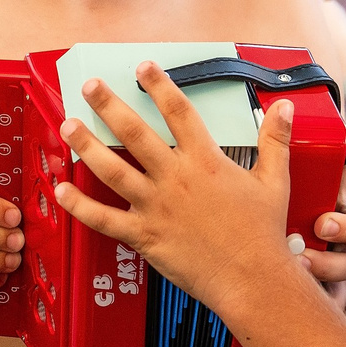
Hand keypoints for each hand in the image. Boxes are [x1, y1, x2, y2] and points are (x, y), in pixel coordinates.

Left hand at [53, 64, 307, 311]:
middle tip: (89, 85)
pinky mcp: (144, 236)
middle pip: (135, 133)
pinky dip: (79, 206)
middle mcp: (175, 178)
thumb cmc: (263, 233)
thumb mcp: (275, 180)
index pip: (178, 111)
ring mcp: (156, 207)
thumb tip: (284, 107)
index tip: (143, 67)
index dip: (159, 85)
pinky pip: (104, 219)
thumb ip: (275, 140)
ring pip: (112, 170)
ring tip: (68, 125)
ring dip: (86, 145)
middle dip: (108, 105)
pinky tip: (61, 191)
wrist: (253, 279)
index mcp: (206, 161)